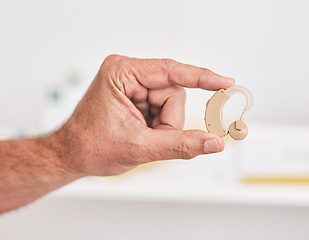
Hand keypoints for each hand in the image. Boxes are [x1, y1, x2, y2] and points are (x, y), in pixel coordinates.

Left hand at [51, 55, 234, 175]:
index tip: (225, 82)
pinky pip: (162, 109)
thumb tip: (214, 142)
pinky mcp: (136, 96)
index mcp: (122, 73)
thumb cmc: (91, 147)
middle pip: (173, 93)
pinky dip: (158, 126)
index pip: (171, 72)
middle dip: (168, 122)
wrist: (71, 155)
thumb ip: (180, 144)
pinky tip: (141, 132)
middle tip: (150, 138)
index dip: (202, 78)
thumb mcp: (139, 148)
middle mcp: (128, 74)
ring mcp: (132, 85)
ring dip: (163, 126)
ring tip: (142, 136)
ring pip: (170, 104)